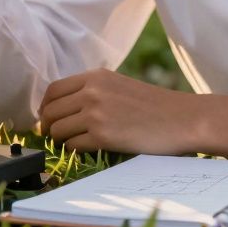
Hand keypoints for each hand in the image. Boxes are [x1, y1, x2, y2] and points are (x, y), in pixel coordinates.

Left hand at [38, 69, 227, 158]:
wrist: (182, 119)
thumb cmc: (154, 106)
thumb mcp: (120, 85)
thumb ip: (92, 90)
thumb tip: (60, 107)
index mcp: (95, 76)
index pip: (53, 90)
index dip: (45, 107)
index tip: (47, 118)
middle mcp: (92, 91)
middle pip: (51, 111)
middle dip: (48, 126)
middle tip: (54, 136)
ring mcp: (96, 113)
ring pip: (58, 130)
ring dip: (61, 140)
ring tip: (72, 143)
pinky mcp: (102, 135)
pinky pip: (73, 146)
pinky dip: (74, 150)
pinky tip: (86, 150)